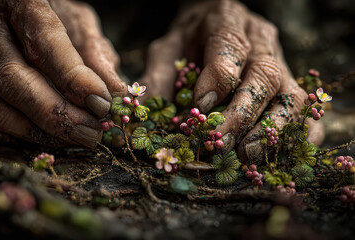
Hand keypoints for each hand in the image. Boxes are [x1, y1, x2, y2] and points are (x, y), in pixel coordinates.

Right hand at [0, 0, 125, 147]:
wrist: (0, 14)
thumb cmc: (46, 17)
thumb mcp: (77, 22)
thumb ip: (96, 54)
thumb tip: (118, 93)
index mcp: (18, 3)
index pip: (44, 44)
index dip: (74, 79)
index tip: (102, 103)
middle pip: (16, 83)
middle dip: (58, 116)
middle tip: (91, 132)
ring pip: (0, 112)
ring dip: (43, 133)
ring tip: (77, 137)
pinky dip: (21, 140)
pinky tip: (49, 137)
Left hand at [139, 0, 323, 161]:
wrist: (213, 27)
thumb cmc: (189, 42)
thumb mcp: (166, 51)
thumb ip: (156, 78)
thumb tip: (144, 114)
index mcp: (226, 20)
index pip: (230, 47)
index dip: (218, 79)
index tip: (200, 107)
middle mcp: (261, 40)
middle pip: (264, 74)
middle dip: (243, 113)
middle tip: (221, 142)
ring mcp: (282, 62)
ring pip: (291, 94)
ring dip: (271, 129)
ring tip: (246, 155)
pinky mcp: (292, 84)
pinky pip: (306, 111)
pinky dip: (297, 134)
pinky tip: (277, 153)